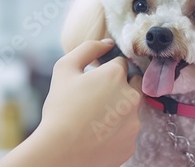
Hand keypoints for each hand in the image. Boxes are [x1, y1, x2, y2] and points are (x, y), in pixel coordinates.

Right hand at [0, 39, 141, 166]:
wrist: (60, 152)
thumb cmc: (60, 108)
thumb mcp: (65, 69)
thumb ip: (88, 48)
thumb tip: (107, 43)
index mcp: (116, 76)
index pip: (121, 63)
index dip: (107, 70)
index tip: (95, 80)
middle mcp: (131, 97)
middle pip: (133, 83)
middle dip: (121, 86)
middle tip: (98, 98)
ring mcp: (134, 122)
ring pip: (131, 109)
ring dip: (119, 109)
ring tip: (95, 118)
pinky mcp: (131, 143)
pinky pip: (127, 131)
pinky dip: (117, 131)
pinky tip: (99, 134)